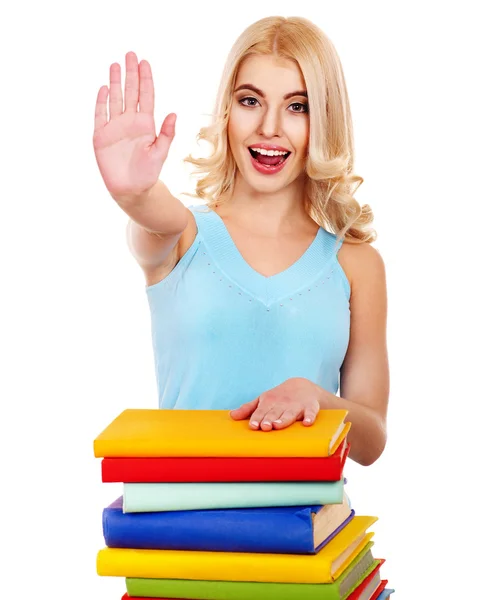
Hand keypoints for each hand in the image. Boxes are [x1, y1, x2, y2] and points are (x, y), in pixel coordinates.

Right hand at [93, 51, 175, 200]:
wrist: (132, 190)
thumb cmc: (148, 173)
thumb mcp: (160, 153)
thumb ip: (166, 134)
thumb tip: (173, 114)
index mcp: (146, 124)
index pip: (145, 97)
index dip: (145, 80)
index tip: (144, 62)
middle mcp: (130, 122)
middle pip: (130, 93)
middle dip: (131, 74)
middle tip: (130, 54)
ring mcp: (115, 128)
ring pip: (115, 99)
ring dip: (115, 82)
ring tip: (115, 64)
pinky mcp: (101, 136)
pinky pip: (100, 115)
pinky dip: (102, 102)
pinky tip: (104, 88)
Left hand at [230, 378, 320, 430]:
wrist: (303, 386)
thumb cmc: (279, 397)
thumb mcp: (263, 400)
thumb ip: (248, 409)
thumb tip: (231, 416)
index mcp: (269, 401)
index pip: (261, 411)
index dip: (257, 418)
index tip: (253, 425)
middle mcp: (282, 403)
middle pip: (274, 413)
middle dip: (269, 419)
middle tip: (265, 427)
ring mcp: (296, 405)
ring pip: (290, 413)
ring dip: (284, 419)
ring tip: (278, 425)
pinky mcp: (310, 407)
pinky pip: (311, 412)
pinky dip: (310, 417)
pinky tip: (307, 423)